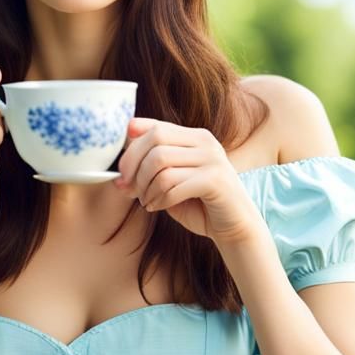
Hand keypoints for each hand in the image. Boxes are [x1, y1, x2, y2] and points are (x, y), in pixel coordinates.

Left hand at [113, 117, 265, 242]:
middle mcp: (205, 142)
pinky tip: (157, 206)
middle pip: (155, 140)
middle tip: (129, 188)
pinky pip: (172, 185)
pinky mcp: (215, 181)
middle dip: (134, 166)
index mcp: (195, 136)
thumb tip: (119, 171)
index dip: (131, 147)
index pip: (155, 127)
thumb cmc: (199, 204)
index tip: (122, 171)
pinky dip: (158, 199)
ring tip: (146, 200)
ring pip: (160, 162)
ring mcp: (212, 159)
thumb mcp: (172, 181)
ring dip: (145, 186)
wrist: (235, 228)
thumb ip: (152, 168)